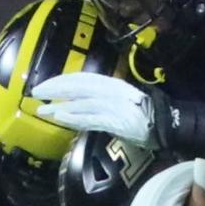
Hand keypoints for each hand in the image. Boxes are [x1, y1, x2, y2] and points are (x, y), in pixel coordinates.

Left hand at [33, 72, 155, 147]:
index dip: (62, 80)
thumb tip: (77, 104)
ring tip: (43, 111)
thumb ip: (101, 101)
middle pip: (79, 86)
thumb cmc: (145, 116)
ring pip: (82, 102)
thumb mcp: (121, 102)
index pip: (83, 78)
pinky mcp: (118, 121)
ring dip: (60, 106)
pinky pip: (92, 118)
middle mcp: (113, 91)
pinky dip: (75, 118)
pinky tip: (61, 119)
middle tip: (36, 93)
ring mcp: (116, 105)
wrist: (168, 127)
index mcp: (114, 84)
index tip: (45, 85)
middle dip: (56, 89)